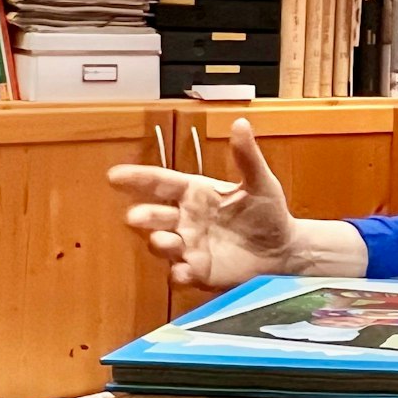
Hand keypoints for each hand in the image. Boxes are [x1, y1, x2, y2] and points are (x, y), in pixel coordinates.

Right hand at [109, 118, 301, 289]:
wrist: (283, 250)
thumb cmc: (267, 212)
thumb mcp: (260, 182)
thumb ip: (247, 157)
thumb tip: (241, 123)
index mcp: (194, 193)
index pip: (161, 182)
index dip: (138, 178)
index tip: (114, 175)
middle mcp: (185, 219)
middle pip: (155, 215)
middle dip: (143, 216)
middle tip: (136, 216)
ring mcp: (189, 246)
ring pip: (163, 244)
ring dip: (160, 243)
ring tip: (165, 240)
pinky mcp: (199, 271)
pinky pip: (182, 273)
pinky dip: (180, 274)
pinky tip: (184, 272)